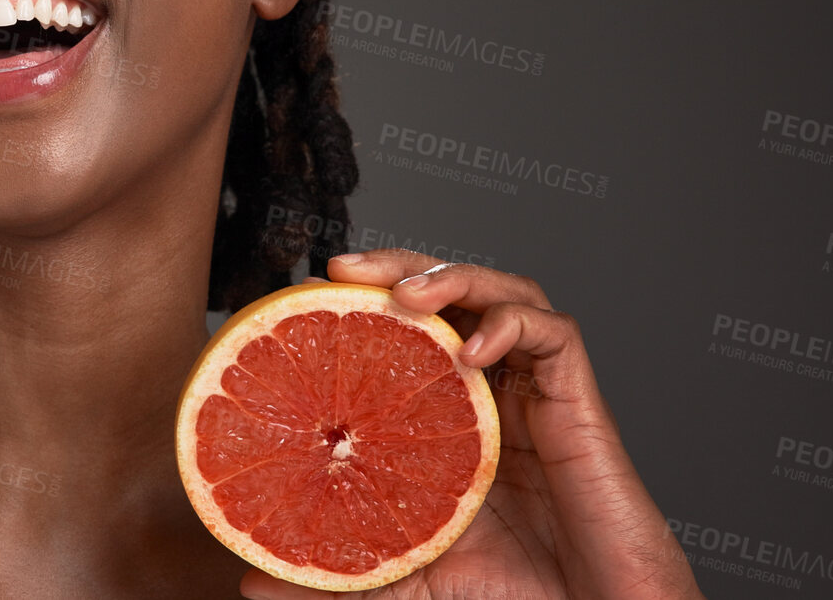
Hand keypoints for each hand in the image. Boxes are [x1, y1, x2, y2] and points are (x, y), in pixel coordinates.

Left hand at [241, 252, 704, 599]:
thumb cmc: (515, 592)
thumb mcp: (407, 574)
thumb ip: (340, 573)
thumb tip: (252, 582)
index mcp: (453, 414)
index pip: (411, 328)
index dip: (367, 299)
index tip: (311, 290)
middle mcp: (496, 390)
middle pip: (453, 293)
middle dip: (402, 265)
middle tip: (344, 265)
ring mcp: (539, 391)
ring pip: (506, 291)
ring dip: (456, 277)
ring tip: (408, 294)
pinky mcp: (581, 402)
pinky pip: (556, 333)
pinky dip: (513, 323)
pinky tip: (475, 348)